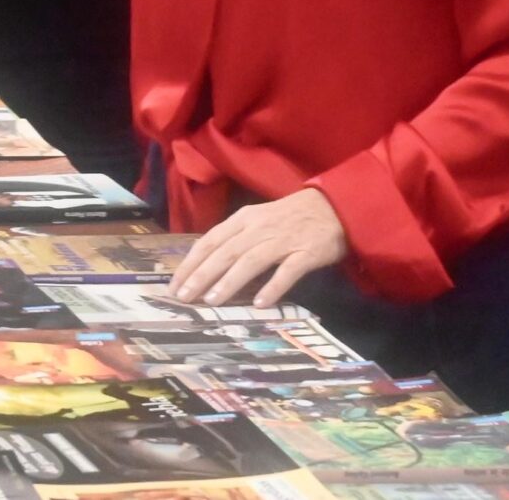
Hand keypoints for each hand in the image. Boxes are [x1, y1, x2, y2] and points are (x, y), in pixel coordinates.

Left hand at [167, 188, 349, 309]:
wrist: (334, 206)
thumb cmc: (290, 217)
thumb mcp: (257, 221)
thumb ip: (235, 239)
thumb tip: (206, 266)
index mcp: (243, 219)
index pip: (210, 241)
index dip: (191, 263)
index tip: (174, 285)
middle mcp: (259, 228)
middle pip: (225, 252)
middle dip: (202, 275)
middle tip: (184, 297)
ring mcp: (283, 240)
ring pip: (251, 260)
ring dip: (230, 281)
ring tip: (212, 300)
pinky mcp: (306, 252)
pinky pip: (287, 271)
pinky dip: (273, 286)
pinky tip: (260, 303)